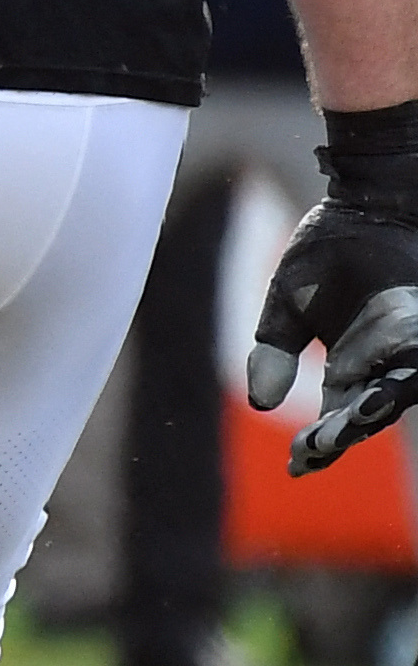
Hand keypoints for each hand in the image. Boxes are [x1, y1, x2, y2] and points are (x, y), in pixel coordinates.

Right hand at [251, 187, 417, 475]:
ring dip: (380, 406)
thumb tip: (263, 403)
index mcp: (347, 371)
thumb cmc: (328, 249)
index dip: (318, 447)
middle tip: (322, 444)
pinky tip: (385, 383)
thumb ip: (274, 353)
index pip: (335, 420)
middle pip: (369, 412)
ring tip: (358, 414)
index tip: (298, 465)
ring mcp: (410, 345)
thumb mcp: (286, 305)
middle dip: (345, 430)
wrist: (368, 200)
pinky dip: (404, 369)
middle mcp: (384, 365)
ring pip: (401, 388)